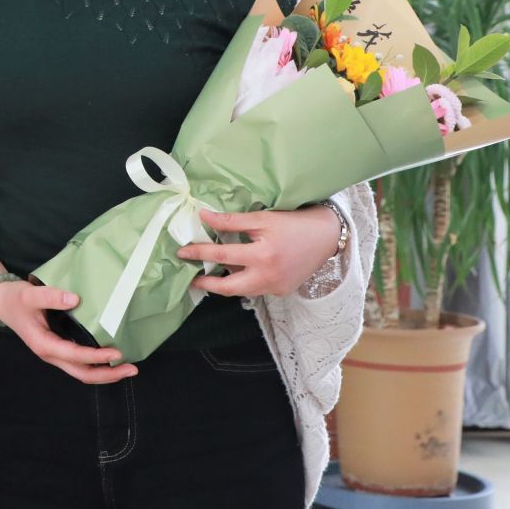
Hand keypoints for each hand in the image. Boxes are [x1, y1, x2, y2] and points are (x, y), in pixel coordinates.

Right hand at [0, 280, 137, 384]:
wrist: (3, 303)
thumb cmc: (16, 299)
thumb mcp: (30, 294)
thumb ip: (50, 296)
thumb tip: (75, 299)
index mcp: (44, 345)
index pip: (75, 356)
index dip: (96, 356)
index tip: (117, 352)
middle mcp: (51, 354)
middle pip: (83, 373)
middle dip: (108, 374)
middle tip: (132, 369)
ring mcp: (56, 354)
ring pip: (83, 372)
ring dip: (105, 373)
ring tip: (128, 368)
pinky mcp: (59, 349)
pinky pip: (81, 364)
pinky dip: (97, 365)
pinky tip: (111, 359)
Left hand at [179, 204, 342, 297]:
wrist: (327, 237)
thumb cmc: (294, 224)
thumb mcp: (262, 218)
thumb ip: (231, 220)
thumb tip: (203, 216)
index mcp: (262, 256)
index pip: (221, 256)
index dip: (199, 253)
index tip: (182, 252)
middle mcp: (268, 277)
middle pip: (228, 288)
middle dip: (207, 285)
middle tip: (191, 277)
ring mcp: (276, 288)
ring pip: (241, 291)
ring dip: (225, 284)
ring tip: (210, 274)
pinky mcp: (282, 292)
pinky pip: (255, 289)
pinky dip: (244, 282)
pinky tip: (237, 272)